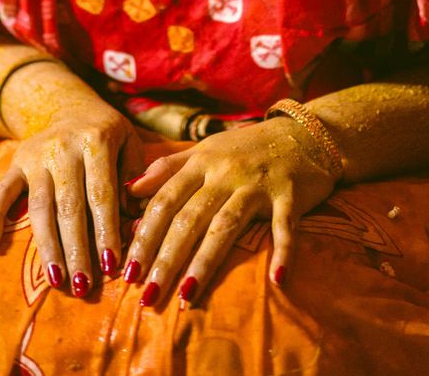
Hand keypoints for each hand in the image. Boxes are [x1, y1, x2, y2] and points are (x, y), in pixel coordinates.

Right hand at [0, 93, 142, 297]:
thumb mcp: (130, 142)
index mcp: (96, 140)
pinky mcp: (16, 162)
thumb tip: (134, 215)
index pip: (101, 194)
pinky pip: (2, 191)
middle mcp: (63, 147)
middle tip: (83, 286)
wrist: (70, 105)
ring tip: (57, 280)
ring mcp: (36, 156)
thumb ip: (137, 175)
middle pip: (69, 206)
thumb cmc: (108, 133)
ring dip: (48, 246)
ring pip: (40, 207)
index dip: (105, 231)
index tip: (111, 266)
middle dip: (76, 249)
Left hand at [122, 117, 336, 306]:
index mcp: (201, 162)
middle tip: (147, 295)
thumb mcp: (205, 150)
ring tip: (185, 297)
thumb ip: (168, 169)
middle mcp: (225, 173)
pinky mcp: (290, 196)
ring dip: (204, 262)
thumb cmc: (246, 147)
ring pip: (226, 225)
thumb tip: (129, 191)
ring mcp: (257, 185)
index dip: (144, 235)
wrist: (302, 133)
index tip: (126, 271)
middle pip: (189, 218)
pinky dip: (283, 251)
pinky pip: (285, 226)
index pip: (165, 200)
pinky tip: (277, 280)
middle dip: (165, 258)